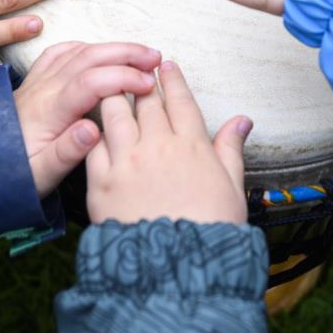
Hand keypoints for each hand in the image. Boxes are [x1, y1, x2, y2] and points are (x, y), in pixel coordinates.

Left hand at [13, 41, 163, 195]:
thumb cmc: (13, 175)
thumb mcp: (40, 176)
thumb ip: (66, 153)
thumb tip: (94, 129)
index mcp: (47, 112)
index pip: (90, 82)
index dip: (121, 78)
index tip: (147, 85)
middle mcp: (42, 89)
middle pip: (87, 57)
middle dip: (125, 53)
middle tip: (155, 58)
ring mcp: (36, 81)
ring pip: (77, 50)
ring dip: (111, 48)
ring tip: (139, 55)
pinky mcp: (33, 82)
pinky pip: (59, 52)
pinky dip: (85, 47)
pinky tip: (100, 53)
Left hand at [86, 61, 250, 223]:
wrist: (175, 267)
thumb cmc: (210, 230)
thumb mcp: (232, 186)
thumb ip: (231, 148)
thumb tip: (242, 119)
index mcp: (192, 145)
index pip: (180, 100)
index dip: (173, 79)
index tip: (165, 66)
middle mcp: (157, 146)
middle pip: (146, 101)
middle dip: (141, 81)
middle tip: (135, 69)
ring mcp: (126, 162)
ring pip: (115, 113)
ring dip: (113, 96)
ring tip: (109, 86)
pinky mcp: (100, 182)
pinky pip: (93, 145)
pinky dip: (92, 131)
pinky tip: (90, 126)